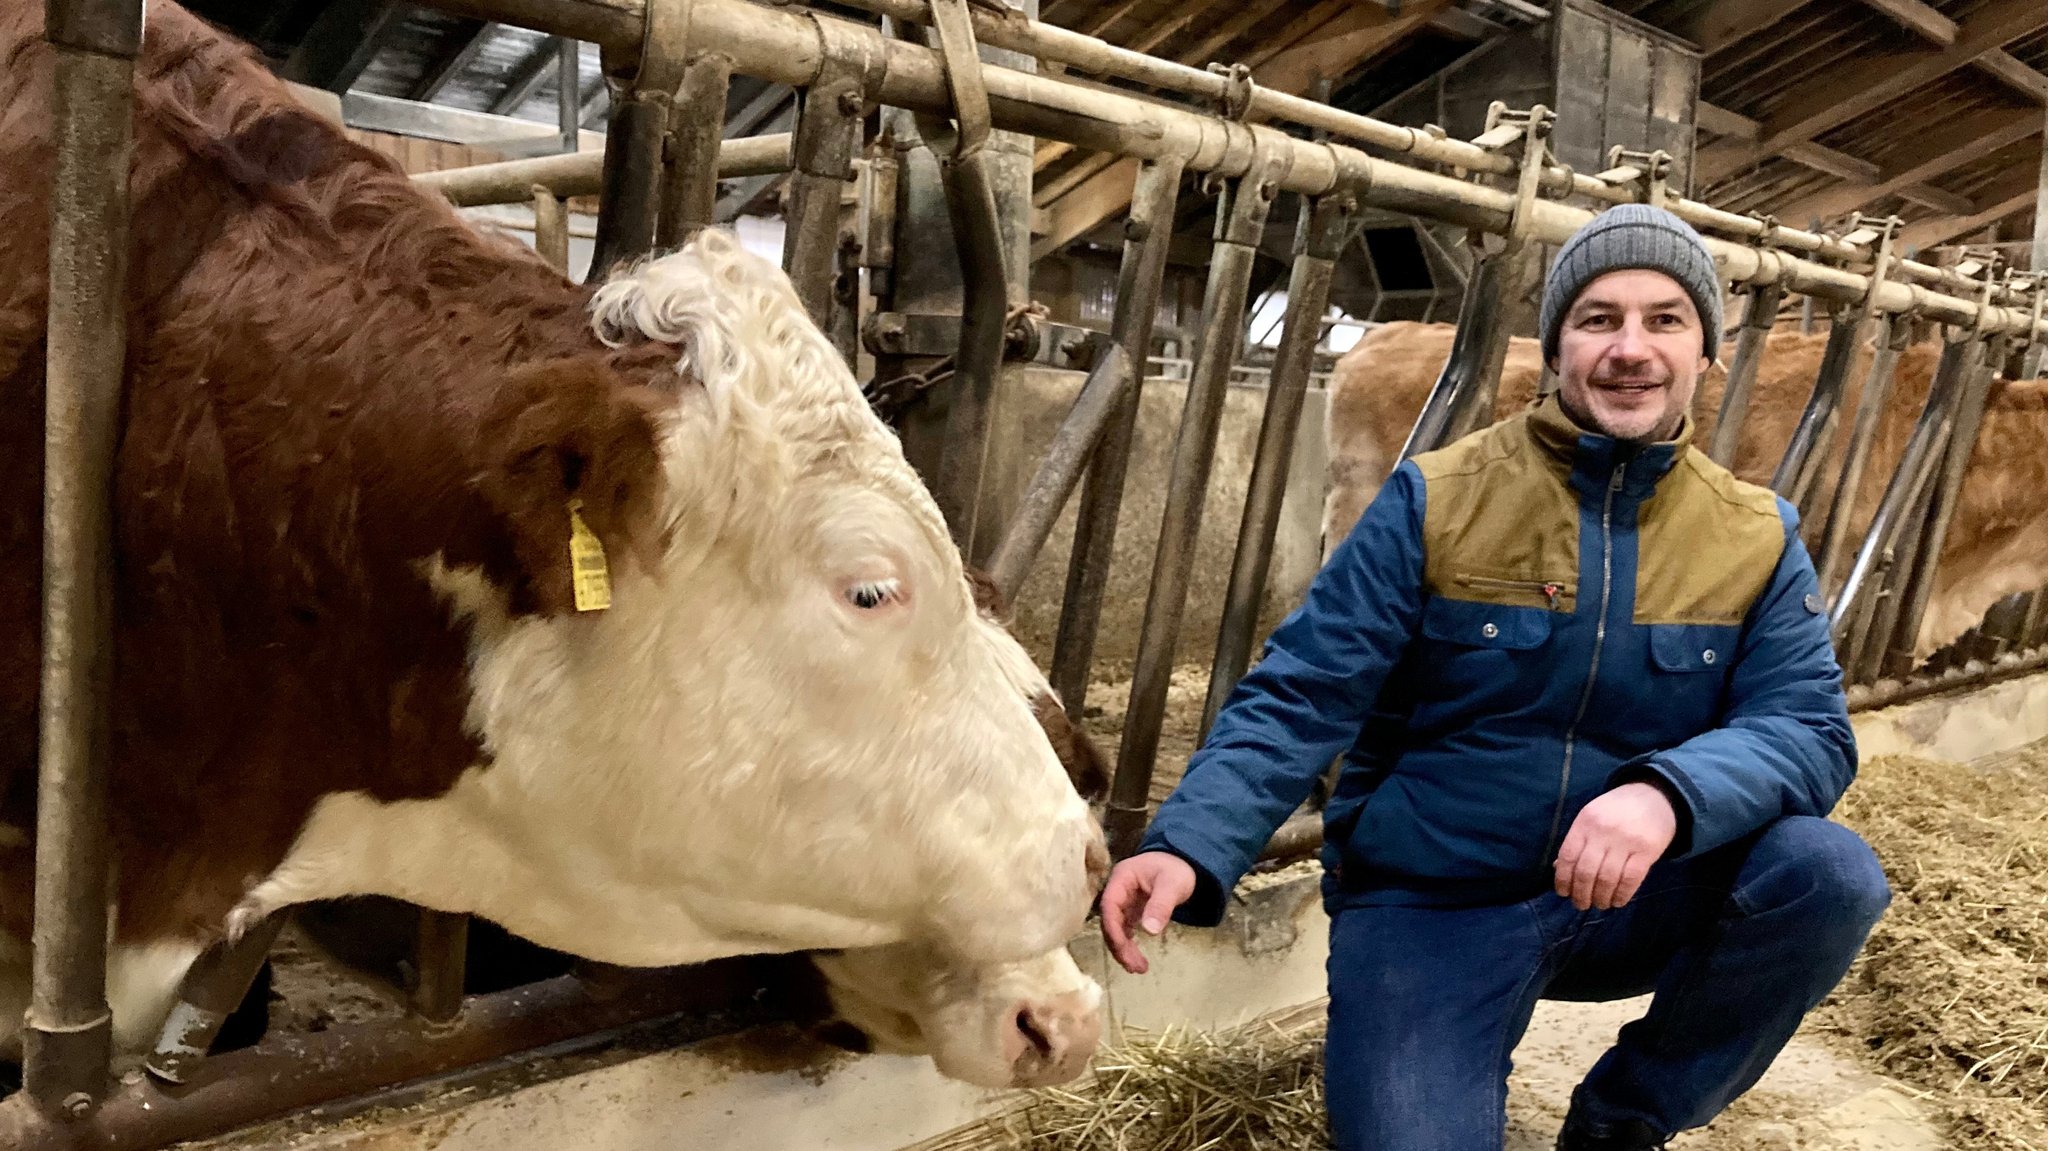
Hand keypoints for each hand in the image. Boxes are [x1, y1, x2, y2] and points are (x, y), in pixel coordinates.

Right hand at [1098, 851, 1195, 974]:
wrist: (1185, 862)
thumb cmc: (1177, 869)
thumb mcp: (1172, 885)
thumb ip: (1161, 906)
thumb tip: (1150, 931)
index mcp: (1122, 878)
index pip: (1109, 906)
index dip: (1113, 929)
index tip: (1123, 948)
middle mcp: (1118, 890)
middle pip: (1110, 920)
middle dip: (1119, 945)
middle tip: (1134, 967)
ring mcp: (1123, 900)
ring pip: (1116, 928)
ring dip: (1123, 949)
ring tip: (1138, 968)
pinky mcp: (1131, 909)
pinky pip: (1124, 929)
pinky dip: (1129, 944)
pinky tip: (1136, 958)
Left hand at [1553, 782, 1676, 910]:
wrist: (1655, 796)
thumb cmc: (1617, 810)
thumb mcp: (1592, 817)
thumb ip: (1577, 841)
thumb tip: (1558, 869)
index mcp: (1585, 822)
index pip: (1568, 856)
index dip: (1562, 879)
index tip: (1562, 893)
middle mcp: (1603, 831)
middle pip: (1586, 871)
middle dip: (1581, 893)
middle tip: (1581, 904)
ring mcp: (1626, 840)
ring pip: (1607, 878)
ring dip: (1601, 897)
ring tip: (1599, 904)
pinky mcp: (1647, 850)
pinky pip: (1631, 879)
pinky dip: (1622, 894)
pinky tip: (1617, 901)